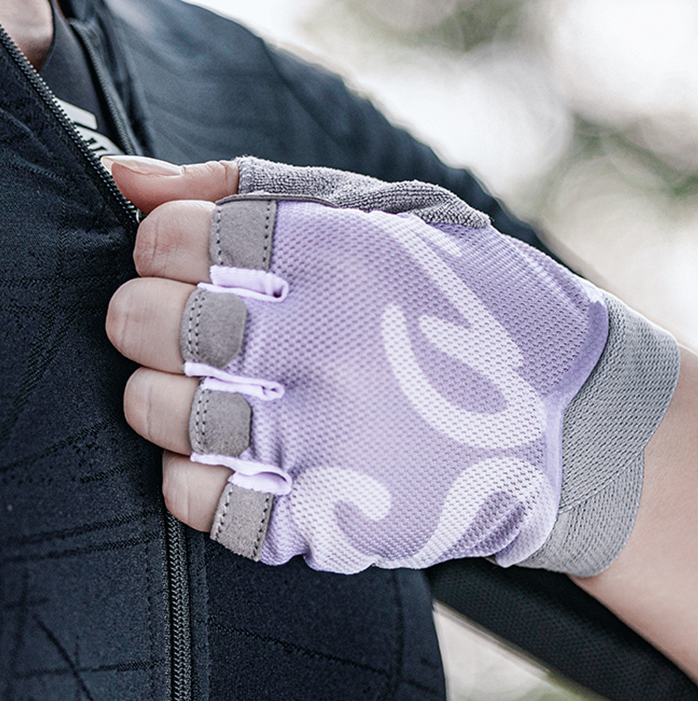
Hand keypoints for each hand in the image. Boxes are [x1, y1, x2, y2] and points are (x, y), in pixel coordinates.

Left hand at [106, 155, 608, 572]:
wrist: (569, 420)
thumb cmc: (471, 306)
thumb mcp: (387, 218)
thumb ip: (250, 188)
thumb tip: (125, 177)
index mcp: (343, 256)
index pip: (176, 238)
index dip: (164, 246)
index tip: (187, 260)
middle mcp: (330, 346)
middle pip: (154, 323)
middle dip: (145, 315)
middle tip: (178, 324)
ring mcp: (329, 442)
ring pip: (164, 415)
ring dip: (162, 396)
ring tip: (209, 387)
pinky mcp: (333, 523)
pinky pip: (204, 504)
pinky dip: (195, 476)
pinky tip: (236, 454)